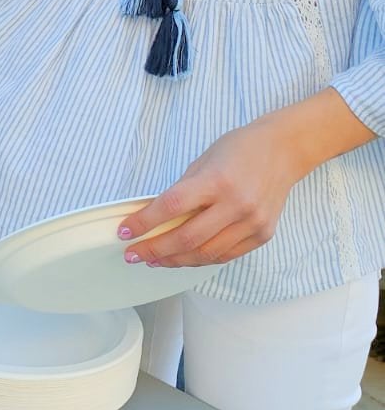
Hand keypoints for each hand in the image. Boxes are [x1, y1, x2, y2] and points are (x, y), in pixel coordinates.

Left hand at [117, 116, 304, 267]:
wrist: (284, 150)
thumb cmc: (240, 149)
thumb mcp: (204, 161)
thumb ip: (182, 190)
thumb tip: (154, 217)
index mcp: (217, 180)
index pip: (172, 207)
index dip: (144, 222)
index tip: (125, 232)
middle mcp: (236, 204)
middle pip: (186, 238)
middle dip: (155, 250)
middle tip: (133, 254)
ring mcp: (252, 223)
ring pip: (205, 254)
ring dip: (175, 260)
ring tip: (155, 260)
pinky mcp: (262, 235)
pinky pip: (225, 255)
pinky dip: (200, 258)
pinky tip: (183, 257)